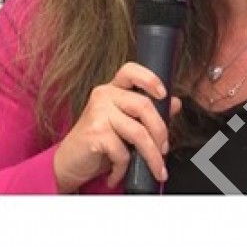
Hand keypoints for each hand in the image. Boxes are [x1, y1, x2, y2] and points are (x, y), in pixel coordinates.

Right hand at [51, 62, 181, 193]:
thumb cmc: (99, 142)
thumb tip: (175, 103)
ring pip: (138, 133)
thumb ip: (148, 114)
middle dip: (161, 133)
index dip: (150, 79)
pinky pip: (123, 152)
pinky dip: (124, 169)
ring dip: (152, 157)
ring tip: (156, 170)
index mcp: (113, 91)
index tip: (163, 94)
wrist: (70, 162)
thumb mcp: (126, 126)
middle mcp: (103, 96)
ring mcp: (97, 113)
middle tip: (164, 150)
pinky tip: (118, 174)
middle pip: (144, 106)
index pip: (130, 71)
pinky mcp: (94, 133)